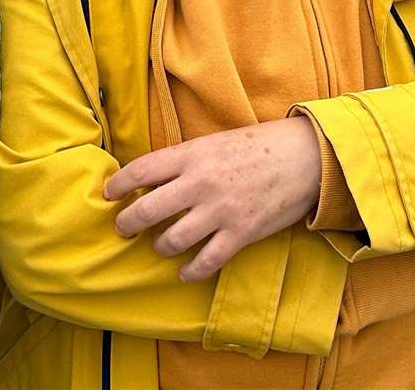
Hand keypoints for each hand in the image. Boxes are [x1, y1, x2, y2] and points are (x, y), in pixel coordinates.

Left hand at [104, 117, 321, 281]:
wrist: (305, 157)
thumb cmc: (259, 145)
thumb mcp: (215, 142)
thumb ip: (185, 160)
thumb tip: (152, 179)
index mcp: (192, 155)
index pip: (140, 171)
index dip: (117, 185)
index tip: (109, 194)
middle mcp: (200, 183)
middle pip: (146, 211)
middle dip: (127, 223)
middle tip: (123, 228)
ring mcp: (220, 210)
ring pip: (171, 240)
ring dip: (160, 246)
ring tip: (160, 245)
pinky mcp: (240, 233)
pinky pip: (206, 261)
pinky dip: (190, 270)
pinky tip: (185, 270)